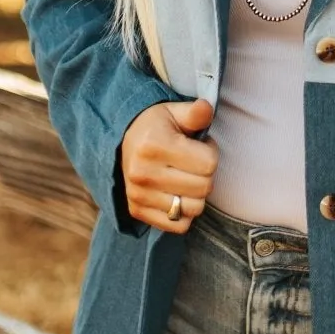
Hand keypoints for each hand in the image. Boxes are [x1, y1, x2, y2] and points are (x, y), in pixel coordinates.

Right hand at [120, 99, 216, 231]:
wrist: (123, 143)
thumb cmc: (156, 127)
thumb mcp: (174, 112)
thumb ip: (195, 112)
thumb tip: (206, 108)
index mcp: (154, 145)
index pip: (209, 163)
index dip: (211, 153)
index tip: (199, 147)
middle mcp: (143, 173)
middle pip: (204, 188)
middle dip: (206, 174)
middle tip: (193, 163)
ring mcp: (138, 195)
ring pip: (194, 209)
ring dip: (196, 195)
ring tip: (185, 178)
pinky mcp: (137, 212)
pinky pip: (179, 226)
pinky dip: (184, 213)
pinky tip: (177, 194)